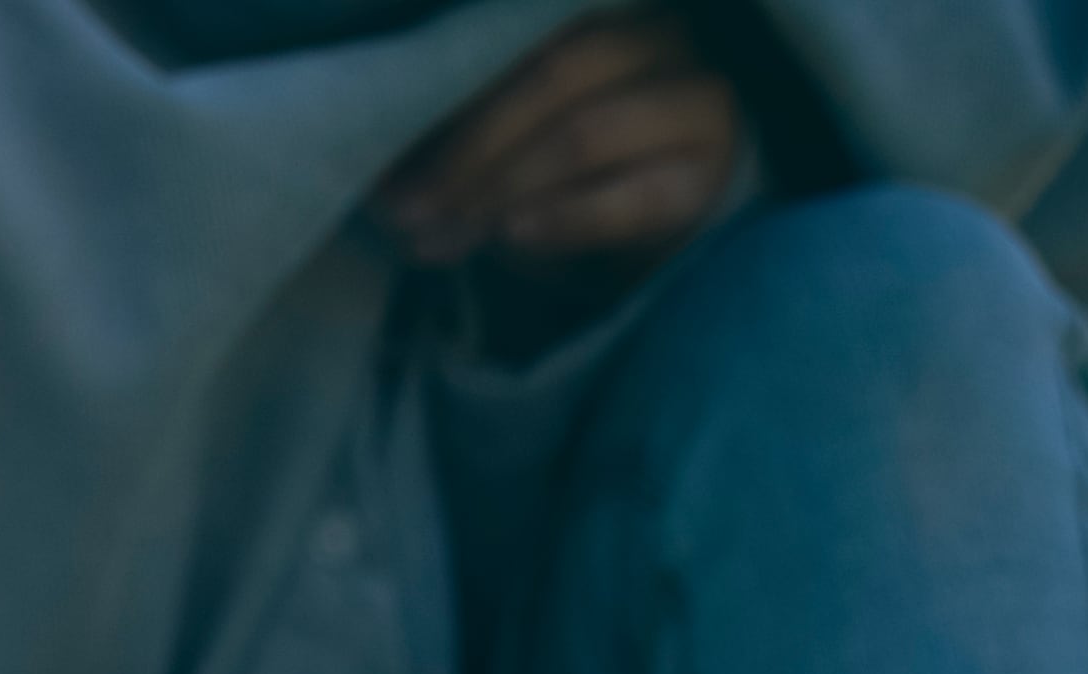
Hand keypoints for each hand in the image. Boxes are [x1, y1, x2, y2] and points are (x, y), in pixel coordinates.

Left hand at [377, 9, 742, 269]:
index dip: (451, 82)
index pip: (524, 28)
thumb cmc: (574, 168)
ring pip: (585, 133)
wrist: (664, 222)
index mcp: (606, 9)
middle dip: (469, 147)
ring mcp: (696, 103)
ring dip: (499, 189)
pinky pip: (630, 199)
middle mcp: (661, 37)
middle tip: (406, 210)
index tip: (388, 150)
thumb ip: (459, 130)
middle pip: (557, 72)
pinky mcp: (706, 180)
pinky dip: (562, 219)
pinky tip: (510, 236)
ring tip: (441, 236)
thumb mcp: (511, 135)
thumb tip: (381, 174)